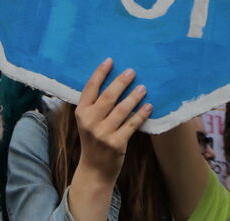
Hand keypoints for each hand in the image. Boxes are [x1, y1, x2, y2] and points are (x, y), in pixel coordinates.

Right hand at [74, 58, 151, 184]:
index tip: (110, 60)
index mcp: (81, 112)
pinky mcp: (116, 143)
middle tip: (132, 71)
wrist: (94, 169)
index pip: (90, 88)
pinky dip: (141, 114)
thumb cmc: (93, 140)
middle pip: (108, 97)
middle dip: (121, 82)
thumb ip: (94, 105)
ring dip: (134, 97)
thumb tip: (112, 81)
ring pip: (121, 110)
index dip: (100, 73)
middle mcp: (90, 121)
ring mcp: (103, 133)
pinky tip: (148, 106)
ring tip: (143, 87)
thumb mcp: (86, 121)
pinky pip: (131, 125)